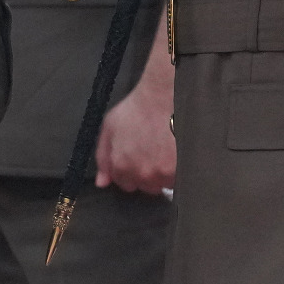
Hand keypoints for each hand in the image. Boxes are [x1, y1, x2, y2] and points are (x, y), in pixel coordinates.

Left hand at [96, 74, 175, 193]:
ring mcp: (162, 174)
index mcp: (121, 167)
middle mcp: (141, 174)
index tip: (139, 158)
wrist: (164, 97)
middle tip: (154, 153)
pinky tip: (177, 153)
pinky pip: (179, 178)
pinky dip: (179, 169)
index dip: (133, 171)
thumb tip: (102, 183)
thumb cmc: (137, 108)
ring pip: (164, 184)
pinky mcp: (181, 169)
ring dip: (165, 173)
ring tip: (167, 152)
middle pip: (147, 187)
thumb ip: (103, 158)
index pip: (126, 185)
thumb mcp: (110, 128)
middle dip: (149, 174)